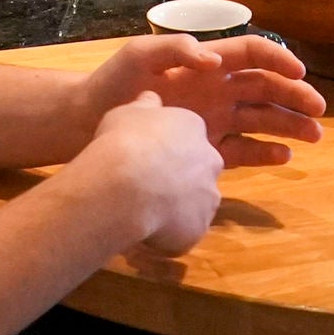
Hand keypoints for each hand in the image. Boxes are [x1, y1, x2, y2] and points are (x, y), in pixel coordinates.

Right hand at [73, 95, 222, 254]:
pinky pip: (185, 233)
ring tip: (143, 211)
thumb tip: (151, 99)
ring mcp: (209, 197)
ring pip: (195, 204)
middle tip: (147, 185)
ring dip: (176, 208)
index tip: (146, 156)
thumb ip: (143, 107)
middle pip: (199, 170)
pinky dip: (168, 235)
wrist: (126, 186)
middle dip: (178, 179)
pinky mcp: (199, 229)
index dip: (167, 148)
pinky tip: (144, 231)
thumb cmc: (123, 141)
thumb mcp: (125, 112)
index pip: (188, 137)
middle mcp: (210, 160)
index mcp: (193, 127)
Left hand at [75, 35, 324, 167]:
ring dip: (289, 125)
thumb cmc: (112, 84)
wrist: (85, 124)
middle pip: (265, 88)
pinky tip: (285, 158)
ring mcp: (212, 120)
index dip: (278, 60)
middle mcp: (214, 89)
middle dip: (295, 97)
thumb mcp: (137, 56)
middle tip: (320, 111)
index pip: (251, 54)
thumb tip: (213, 59)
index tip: (300, 72)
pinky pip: (242, 150)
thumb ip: (173, 49)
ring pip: (261, 120)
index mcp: (205, 63)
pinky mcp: (204, 148)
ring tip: (315, 137)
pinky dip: (265, 153)